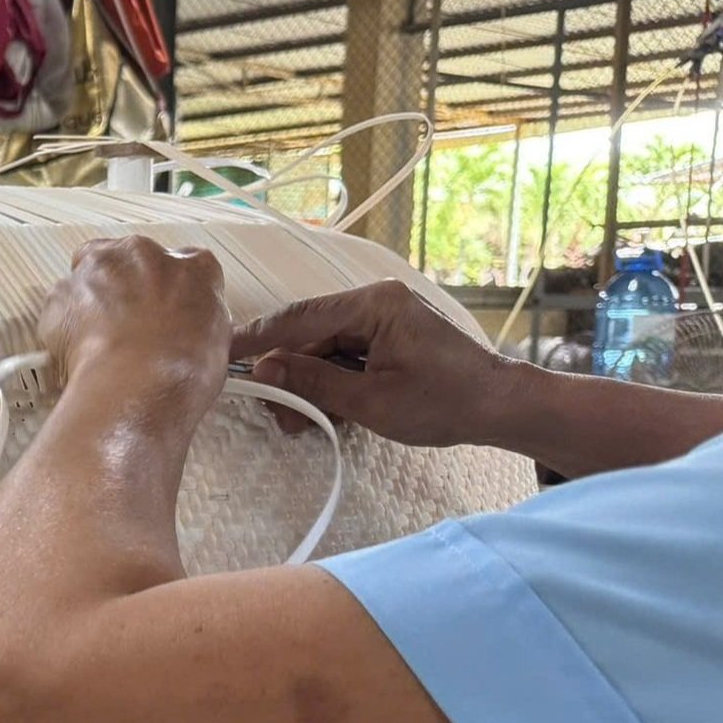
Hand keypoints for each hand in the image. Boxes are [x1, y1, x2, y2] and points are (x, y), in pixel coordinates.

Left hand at [37, 237, 231, 401]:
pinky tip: (77, 352)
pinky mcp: (62, 291)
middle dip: (126, 287)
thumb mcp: (221, 346)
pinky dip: (65, 326)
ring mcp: (100, 269)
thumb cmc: (182, 368)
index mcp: (193, 266)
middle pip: (129, 260)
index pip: (182, 266)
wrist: (140, 381)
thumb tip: (213, 336)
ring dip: (92, 302)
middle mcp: (144, 255)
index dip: (169, 291)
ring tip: (100, 343)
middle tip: (128, 327)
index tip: (164, 311)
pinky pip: (60, 305)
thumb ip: (211, 326)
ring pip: (89, 275)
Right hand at [231, 278, 522, 447]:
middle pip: (308, 334)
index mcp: (374, 304)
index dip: (256, 339)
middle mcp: (376, 301)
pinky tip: (325, 410)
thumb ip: (313, 382)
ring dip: (307, 383)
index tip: (221, 354)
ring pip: (323, 348)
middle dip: (286, 373)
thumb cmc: (447, 402)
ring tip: (301, 420)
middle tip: (274, 411)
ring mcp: (383, 318)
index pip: (299, 319)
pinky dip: (330, 382)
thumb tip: (266, 371)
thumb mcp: (372, 401)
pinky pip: (343, 354)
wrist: (501, 407)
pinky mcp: (388, 336)